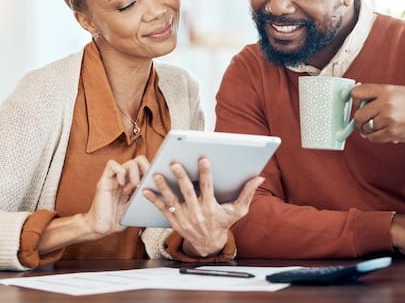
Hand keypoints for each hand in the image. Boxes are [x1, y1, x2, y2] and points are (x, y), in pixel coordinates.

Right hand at [83, 156, 148, 238]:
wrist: (102, 228)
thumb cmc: (119, 220)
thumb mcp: (137, 207)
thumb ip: (147, 198)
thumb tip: (164, 194)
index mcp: (133, 183)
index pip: (146, 167)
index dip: (153, 170)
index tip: (156, 181)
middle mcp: (125, 178)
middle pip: (139, 160)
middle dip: (146, 168)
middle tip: (146, 181)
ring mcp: (114, 179)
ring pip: (129, 162)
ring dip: (134, 174)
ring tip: (133, 187)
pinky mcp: (104, 181)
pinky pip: (111, 165)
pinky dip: (119, 172)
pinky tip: (122, 185)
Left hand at [143, 157, 264, 256]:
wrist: (208, 244)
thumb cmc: (223, 223)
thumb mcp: (238, 211)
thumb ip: (247, 193)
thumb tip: (259, 178)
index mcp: (211, 208)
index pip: (208, 188)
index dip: (206, 173)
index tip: (203, 159)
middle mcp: (196, 213)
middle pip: (187, 192)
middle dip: (181, 177)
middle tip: (175, 164)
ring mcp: (184, 218)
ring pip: (172, 200)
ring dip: (164, 187)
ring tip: (156, 174)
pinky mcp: (174, 221)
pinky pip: (162, 209)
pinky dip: (154, 200)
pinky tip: (145, 190)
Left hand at [350, 83, 404, 142]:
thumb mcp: (397, 90)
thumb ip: (377, 92)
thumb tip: (356, 94)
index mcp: (386, 90)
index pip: (356, 92)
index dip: (353, 98)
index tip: (355, 102)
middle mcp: (386, 104)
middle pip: (358, 114)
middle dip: (359, 118)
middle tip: (365, 118)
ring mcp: (389, 120)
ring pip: (364, 127)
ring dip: (367, 128)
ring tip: (377, 124)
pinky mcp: (392, 133)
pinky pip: (372, 137)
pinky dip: (373, 136)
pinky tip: (381, 131)